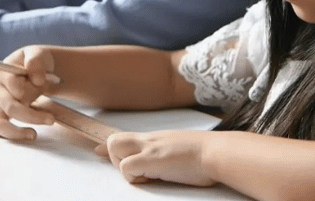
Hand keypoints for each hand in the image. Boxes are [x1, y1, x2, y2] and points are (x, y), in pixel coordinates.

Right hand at [0, 46, 61, 140]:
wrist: (33, 70)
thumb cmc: (34, 62)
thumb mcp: (38, 54)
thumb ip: (36, 61)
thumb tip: (37, 79)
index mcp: (4, 74)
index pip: (16, 89)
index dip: (32, 90)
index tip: (44, 85)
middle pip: (10, 108)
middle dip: (32, 115)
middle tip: (51, 119)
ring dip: (16, 132)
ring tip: (33, 135)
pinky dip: (10, 135)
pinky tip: (25, 134)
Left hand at [96, 130, 216, 186]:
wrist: (217, 153)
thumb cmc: (206, 156)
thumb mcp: (182, 149)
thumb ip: (168, 151)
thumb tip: (168, 159)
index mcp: (156, 139)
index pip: (124, 137)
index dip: (108, 147)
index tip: (98, 151)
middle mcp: (149, 140)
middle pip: (113, 140)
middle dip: (117, 158)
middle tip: (138, 171)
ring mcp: (149, 148)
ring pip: (115, 149)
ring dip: (125, 167)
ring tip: (148, 175)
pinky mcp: (152, 159)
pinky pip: (127, 168)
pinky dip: (135, 177)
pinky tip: (153, 178)